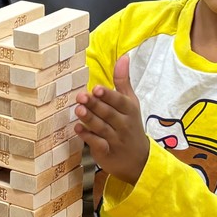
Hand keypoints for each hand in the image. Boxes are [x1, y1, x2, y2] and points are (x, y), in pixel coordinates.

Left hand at [74, 55, 148, 185]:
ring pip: (101, 128)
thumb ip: (123, 81)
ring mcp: (115, 140)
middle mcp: (124, 125)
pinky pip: (97, 144)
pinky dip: (87, 137)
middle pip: (108, 114)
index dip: (108, 96)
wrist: (139, 160)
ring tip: (78, 111)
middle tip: (80, 97)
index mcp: (129, 110)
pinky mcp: (107, 153)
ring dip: (89, 120)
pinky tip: (77, 129)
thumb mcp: (131, 103)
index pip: (119, 101)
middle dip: (94, 105)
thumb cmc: (131, 125)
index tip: (97, 89)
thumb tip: (124, 57)